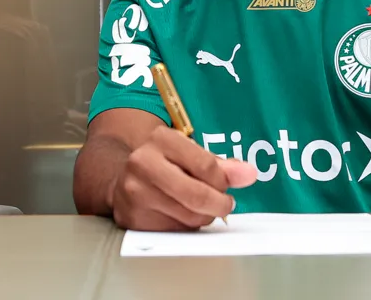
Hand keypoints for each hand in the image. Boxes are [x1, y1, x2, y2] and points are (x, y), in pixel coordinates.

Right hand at [112, 126, 257, 230]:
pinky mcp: (131, 217)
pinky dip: (184, 227)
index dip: (223, 182)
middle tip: (224, 204)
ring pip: (188, 217)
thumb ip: (221, 165)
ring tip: (198, 207)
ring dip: (203, 217)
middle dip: (219, 204)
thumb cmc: (164, 164)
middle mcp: (142, 162)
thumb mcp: (190, 154)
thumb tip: (248, 174)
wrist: (121, 177)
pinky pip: (173, 231)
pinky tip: (179, 214)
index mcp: (161, 139)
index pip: (206, 166)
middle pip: (197, 195)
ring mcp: (134, 192)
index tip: (226, 186)